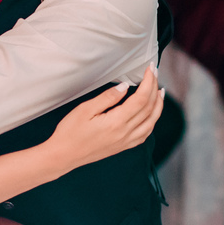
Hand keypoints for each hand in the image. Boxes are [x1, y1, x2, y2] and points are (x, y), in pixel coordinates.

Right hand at [46, 65, 163, 171]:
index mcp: (116, 122)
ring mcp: (126, 141)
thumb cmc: (70, 132)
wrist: (64, 156)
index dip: (148, 82)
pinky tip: (151, 114)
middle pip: (149, 108)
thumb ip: (107, 97)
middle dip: (154, 88)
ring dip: (158, 105)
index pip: (141, 99)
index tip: (149, 68)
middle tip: (155, 73)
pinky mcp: (123, 147)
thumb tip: (124, 86)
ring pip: (151, 122)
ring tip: (160, 92)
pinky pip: (145, 134)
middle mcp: (125, 133)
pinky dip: (152, 121)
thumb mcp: (85, 109)